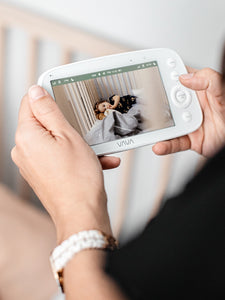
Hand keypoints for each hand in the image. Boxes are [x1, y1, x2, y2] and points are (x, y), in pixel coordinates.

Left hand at [11, 86, 119, 241]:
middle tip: (84, 129)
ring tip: (95, 150)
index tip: (63, 97)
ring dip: (76, 142)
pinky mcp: (42, 174)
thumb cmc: (78, 179)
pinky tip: (96, 161)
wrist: (82, 214)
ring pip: (54, 141)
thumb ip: (48, 110)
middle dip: (66, 124)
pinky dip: (74, 156)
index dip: (48, 97)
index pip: (29, 103)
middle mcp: (24, 150)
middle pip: (43, 123)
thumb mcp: (67, 135)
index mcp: (26, 136)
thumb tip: (36, 91)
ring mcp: (32, 164)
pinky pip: (57, 157)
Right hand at [153, 67, 224, 157]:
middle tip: (147, 104)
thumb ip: (209, 80)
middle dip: (154, 103)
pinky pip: (174, 143)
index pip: (179, 79)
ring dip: (156, 127)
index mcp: (199, 90)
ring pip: (167, 124)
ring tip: (149, 127)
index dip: (165, 74)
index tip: (152, 71)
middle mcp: (191, 106)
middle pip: (167, 102)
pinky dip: (165, 145)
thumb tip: (186, 77)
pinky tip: (159, 145)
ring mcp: (188, 123)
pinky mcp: (189, 140)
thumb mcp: (223, 91)